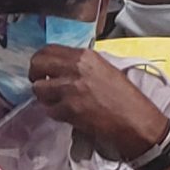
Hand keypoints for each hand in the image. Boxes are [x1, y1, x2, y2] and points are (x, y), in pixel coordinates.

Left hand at [28, 45, 168, 160]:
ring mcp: (70, 89)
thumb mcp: (103, 69)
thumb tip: (60, 65)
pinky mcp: (68, 109)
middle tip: (41, 84)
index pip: (48, 49)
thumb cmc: (124, 97)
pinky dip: (55, 113)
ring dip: (44, 97)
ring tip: (58, 101)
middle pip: (37, 64)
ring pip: (38, 89)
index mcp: (85, 56)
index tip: (42, 68)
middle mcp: (75, 68)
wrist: (134, 120)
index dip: (41, 59)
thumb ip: (81, 65)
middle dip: (35, 75)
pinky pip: (49, 110)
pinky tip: (68, 113)